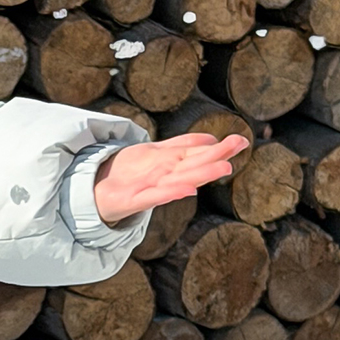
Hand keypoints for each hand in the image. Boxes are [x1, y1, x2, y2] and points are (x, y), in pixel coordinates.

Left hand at [93, 133, 249, 225]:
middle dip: (215, 157)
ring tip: (223, 166)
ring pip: (180, 180)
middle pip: (193, 166)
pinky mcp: (133, 200)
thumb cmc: (132, 174)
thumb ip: (182, 147)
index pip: (198, 154)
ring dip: (201, 174)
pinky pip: (154, 197)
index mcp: (172, 167)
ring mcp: (151, 189)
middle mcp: (166, 178)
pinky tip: (188, 190)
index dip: (218, 148)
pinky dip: (170, 194)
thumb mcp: (156, 155)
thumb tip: (210, 139)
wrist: (98, 191)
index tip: (241, 141)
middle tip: (238, 147)